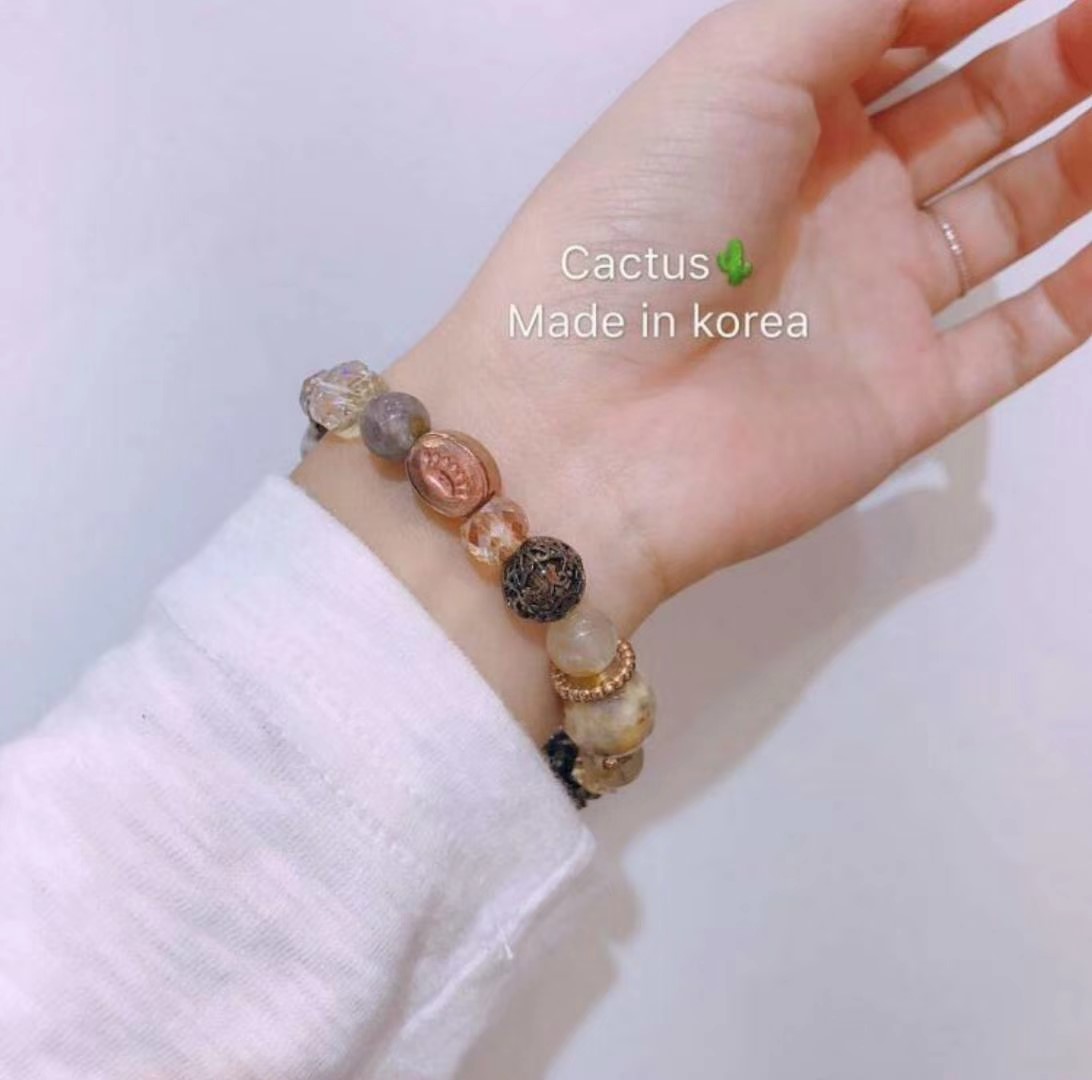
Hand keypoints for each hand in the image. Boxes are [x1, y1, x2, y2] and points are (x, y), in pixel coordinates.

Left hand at [299, 0, 1091, 739]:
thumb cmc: (634, 231)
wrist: (587, 428)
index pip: (907, 32)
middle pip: (972, 114)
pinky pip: (1022, 335)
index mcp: (777, 120)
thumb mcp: (733, 68)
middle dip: (1053, 60)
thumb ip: (855, 3)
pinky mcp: (907, 395)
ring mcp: (874, 303)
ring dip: (1083, 157)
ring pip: (1011, 214)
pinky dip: (1085, 291)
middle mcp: (831, 206)